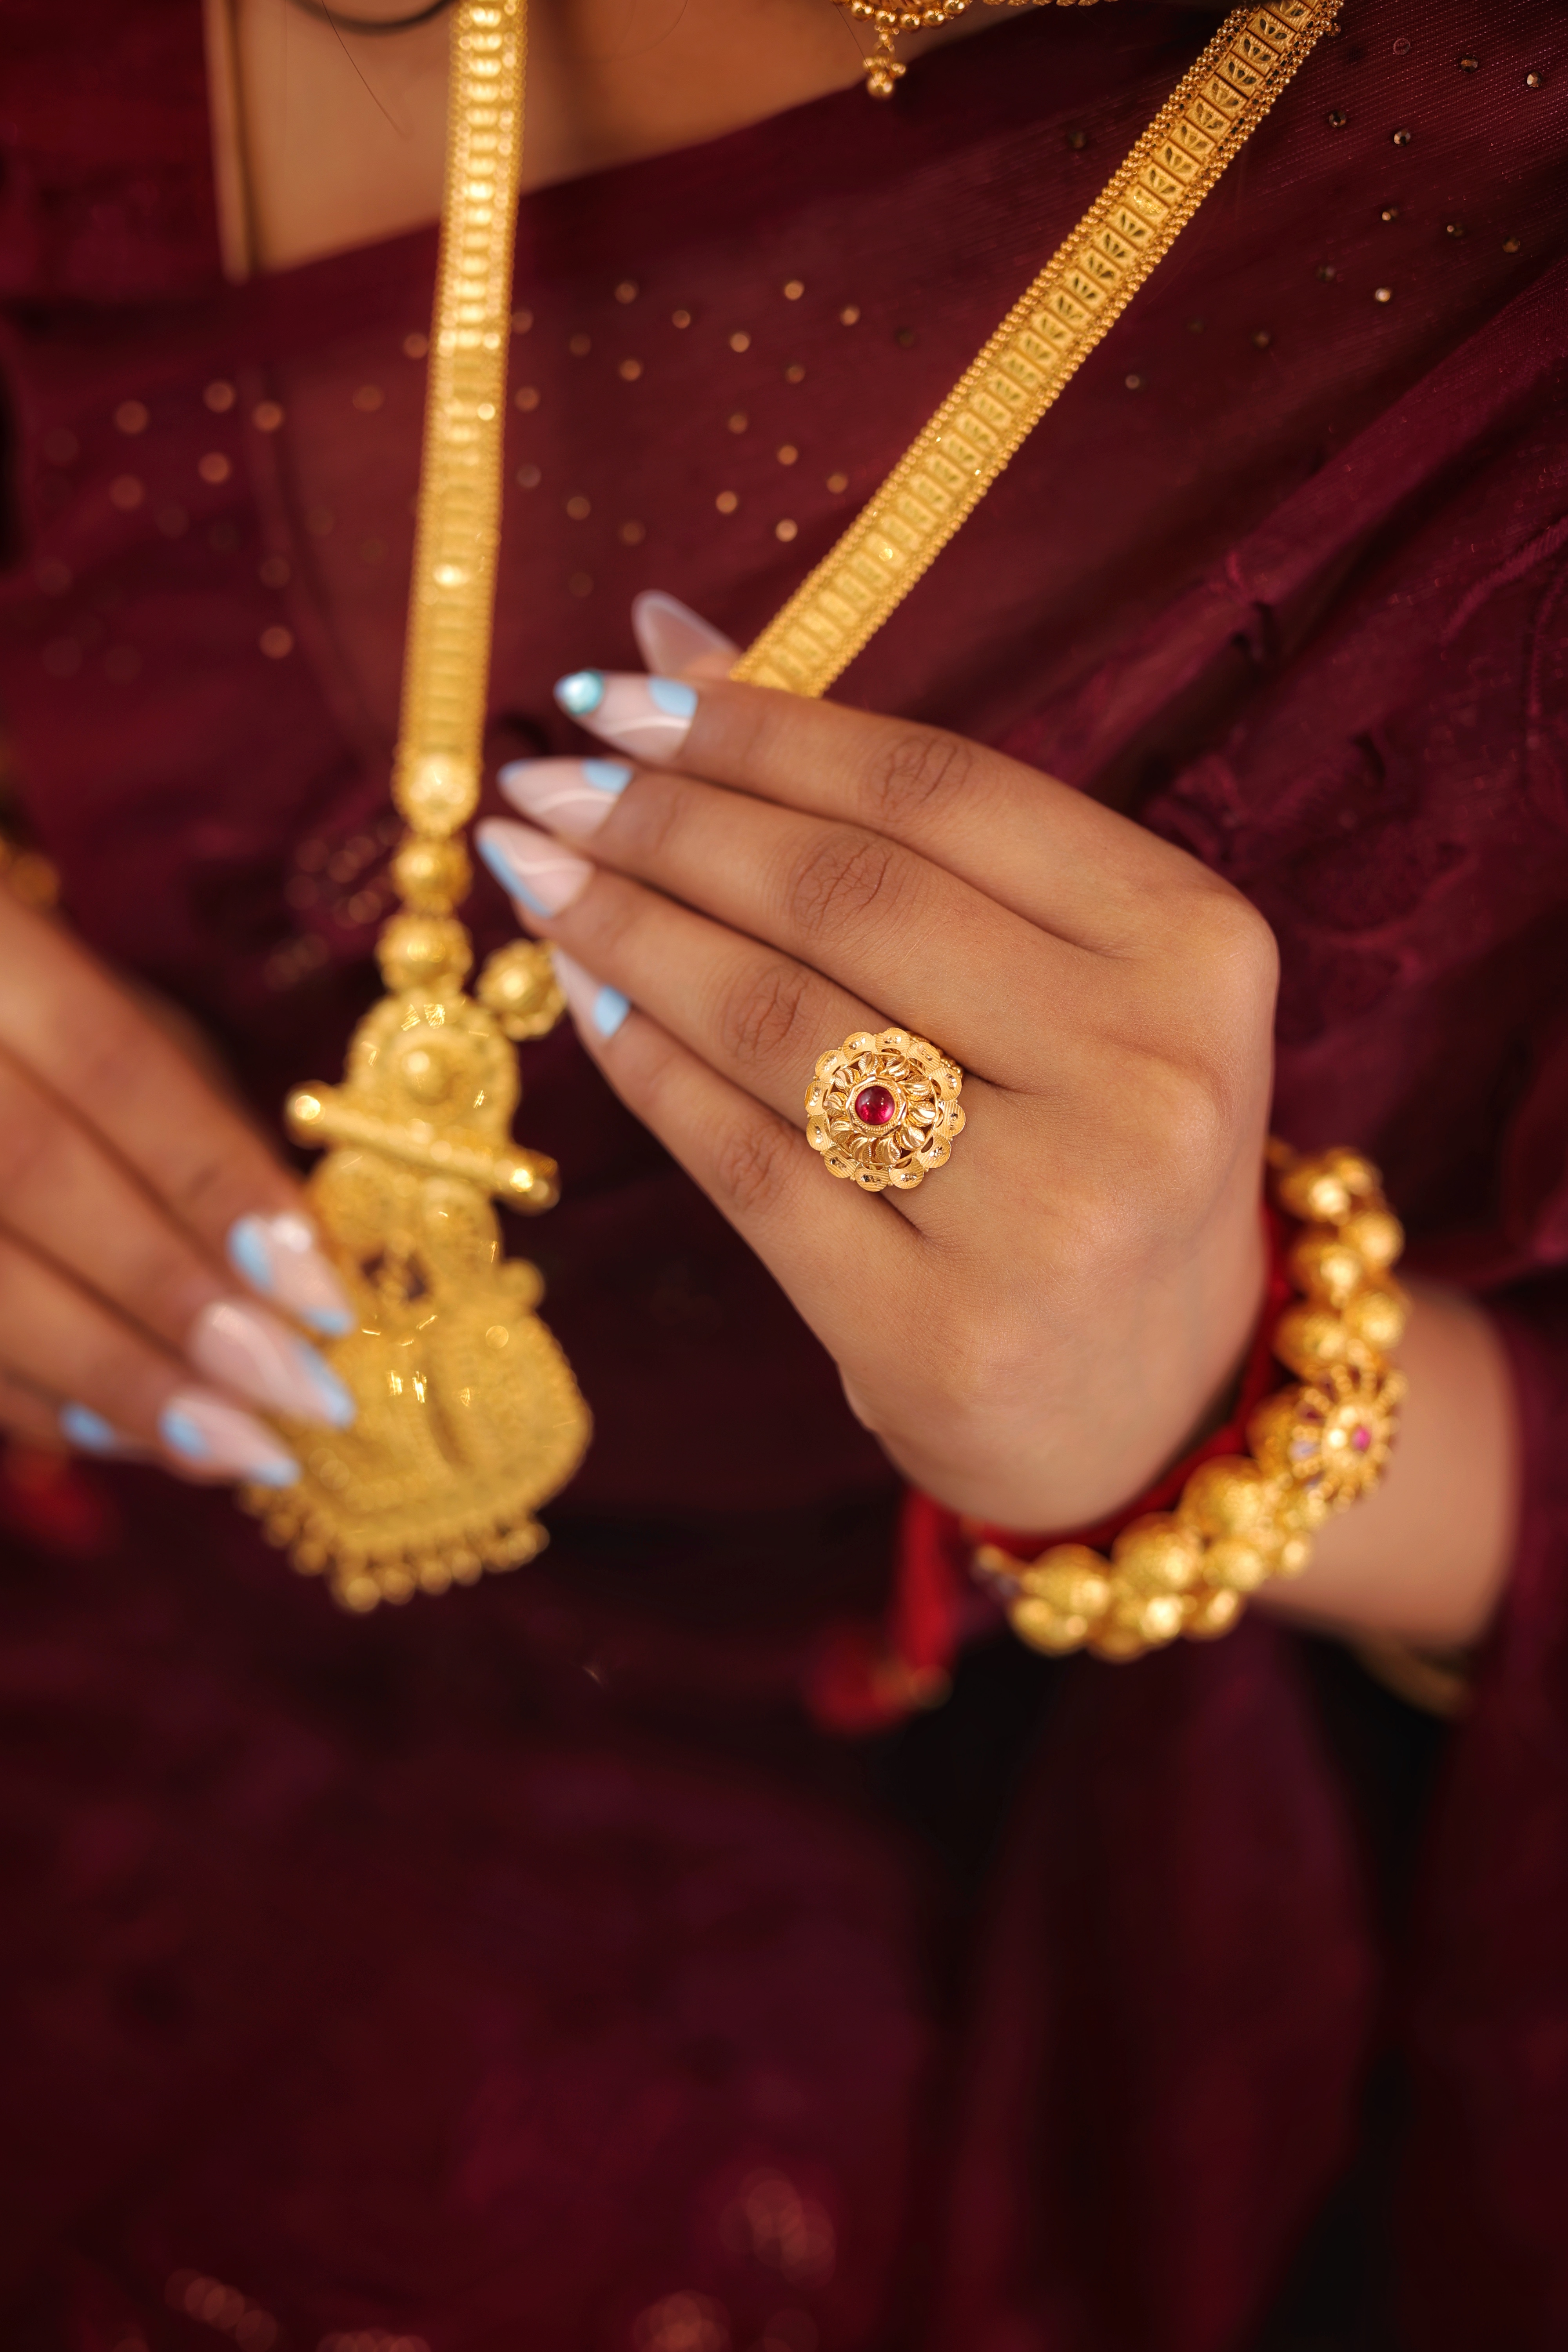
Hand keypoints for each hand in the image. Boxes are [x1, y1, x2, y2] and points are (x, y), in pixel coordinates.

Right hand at [0, 883, 356, 1485]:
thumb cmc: (40, 1014)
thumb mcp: (121, 1011)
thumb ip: (197, 1115)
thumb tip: (300, 1258)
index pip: (111, 1065)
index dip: (218, 1183)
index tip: (327, 1295)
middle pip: (30, 1174)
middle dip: (175, 1300)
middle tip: (300, 1396)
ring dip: (112, 1380)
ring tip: (237, 1448)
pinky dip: (32, 1400)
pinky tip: (131, 1437)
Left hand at [476, 603, 1276, 1531]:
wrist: (1162, 1399)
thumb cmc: (1094, 1142)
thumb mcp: (1071, 971)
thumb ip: (899, 820)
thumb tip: (669, 641)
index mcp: (1193, 950)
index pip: (935, 790)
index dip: (756, 727)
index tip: (617, 694)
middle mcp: (1142, 1078)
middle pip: (846, 899)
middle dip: (666, 822)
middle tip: (542, 781)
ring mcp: (1045, 1218)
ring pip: (780, 1027)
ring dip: (627, 930)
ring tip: (532, 869)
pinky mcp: (937, 1336)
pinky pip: (748, 1165)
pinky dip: (648, 1069)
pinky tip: (584, 998)